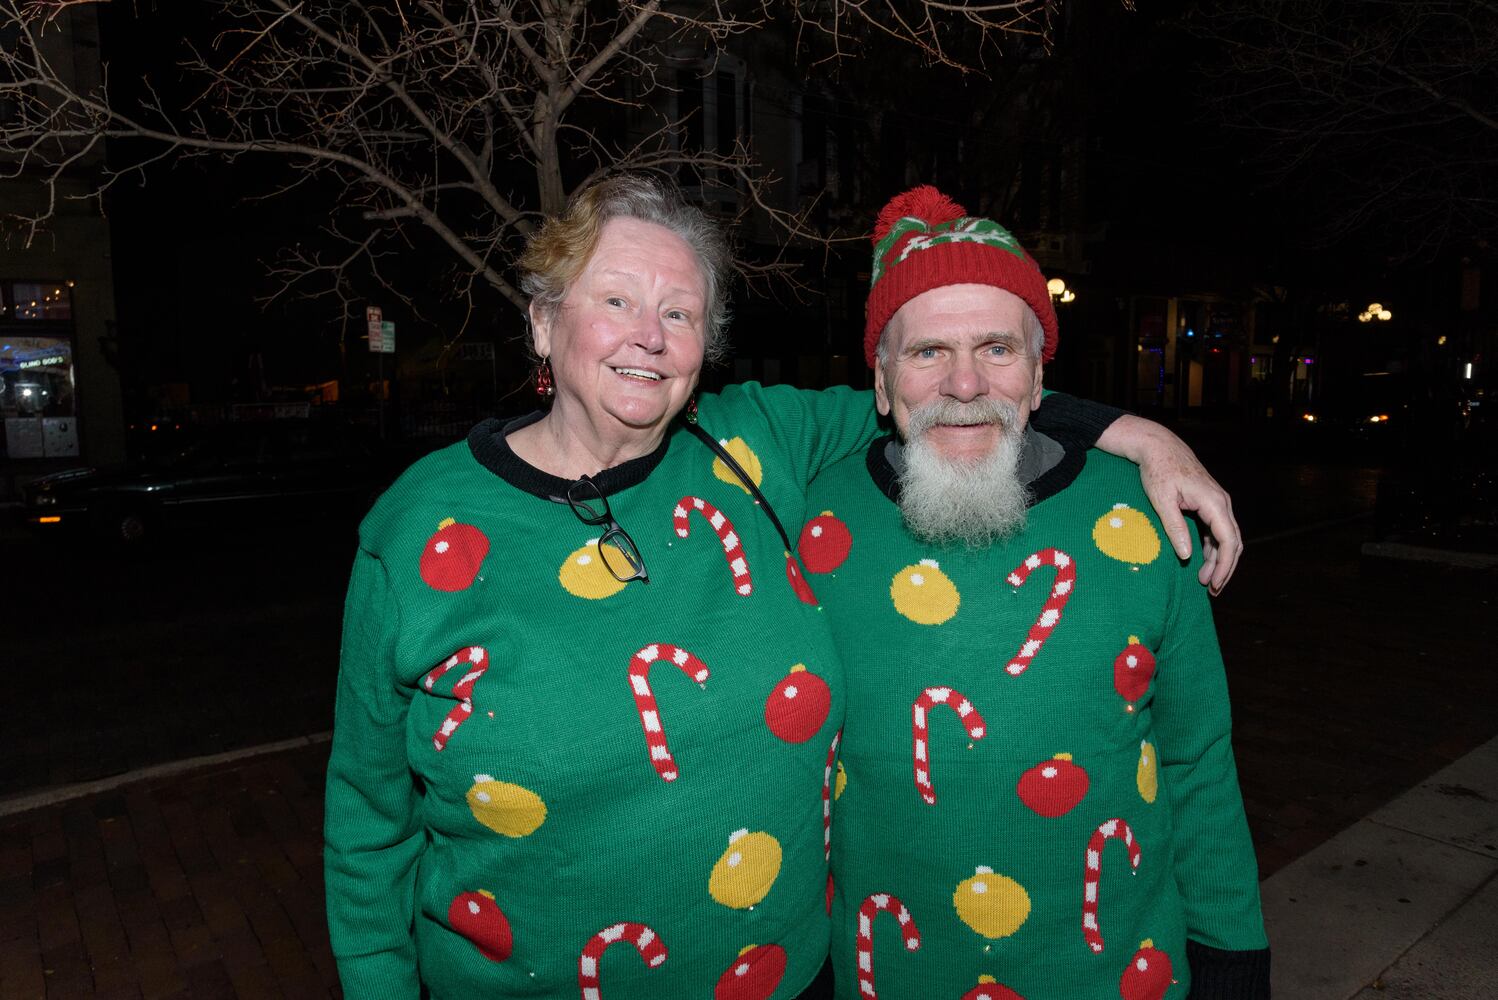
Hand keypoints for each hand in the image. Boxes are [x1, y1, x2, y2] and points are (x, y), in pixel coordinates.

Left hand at [1095, 415, 1242, 594]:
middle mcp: (1222, 503)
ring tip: (1204, 581)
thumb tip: (1187, 556)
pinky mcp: (1209, 504)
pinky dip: (1212, 548)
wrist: (1159, 447)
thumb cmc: (1158, 471)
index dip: (1224, 565)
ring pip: (1227, 537)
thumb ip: (1175, 528)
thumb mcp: (1162, 500)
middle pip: (1233, 542)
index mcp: (1214, 502)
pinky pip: (1217, 530)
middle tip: (1212, 590)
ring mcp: (1218, 503)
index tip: (1214, 583)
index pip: (1228, 540)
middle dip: (1224, 568)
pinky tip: (1201, 562)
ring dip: (1218, 560)